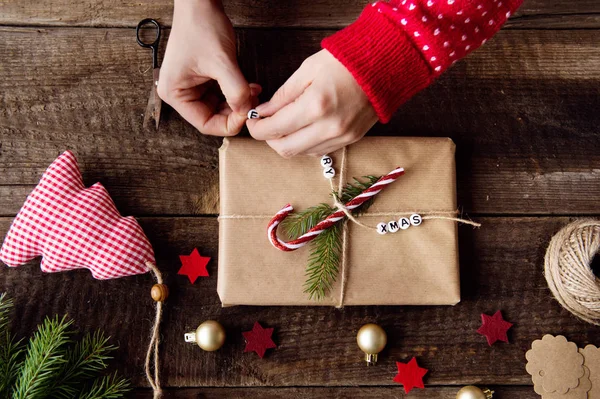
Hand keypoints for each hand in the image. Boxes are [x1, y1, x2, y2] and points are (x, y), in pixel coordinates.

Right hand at [158, 0, 259, 135]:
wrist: (200, 3)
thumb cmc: (201, 26)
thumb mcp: (222, 63)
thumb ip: (235, 91)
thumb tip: (246, 111)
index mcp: (175, 94)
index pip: (205, 124)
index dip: (229, 123)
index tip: (247, 114)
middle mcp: (180, 93)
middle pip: (212, 117)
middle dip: (236, 111)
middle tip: (253, 104)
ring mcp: (190, 86)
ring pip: (219, 107)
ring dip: (238, 102)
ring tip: (253, 93)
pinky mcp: (201, 78)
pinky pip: (221, 94)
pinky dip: (236, 92)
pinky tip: (249, 86)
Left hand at [246, 50, 376, 157]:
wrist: (385, 64)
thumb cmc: (346, 61)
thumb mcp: (307, 70)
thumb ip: (283, 95)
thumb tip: (263, 112)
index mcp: (315, 106)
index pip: (274, 129)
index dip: (257, 128)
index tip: (252, 120)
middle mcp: (329, 127)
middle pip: (285, 149)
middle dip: (269, 138)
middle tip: (265, 123)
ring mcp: (342, 137)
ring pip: (302, 153)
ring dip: (287, 142)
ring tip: (285, 123)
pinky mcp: (351, 140)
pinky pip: (319, 151)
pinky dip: (305, 143)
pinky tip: (304, 128)